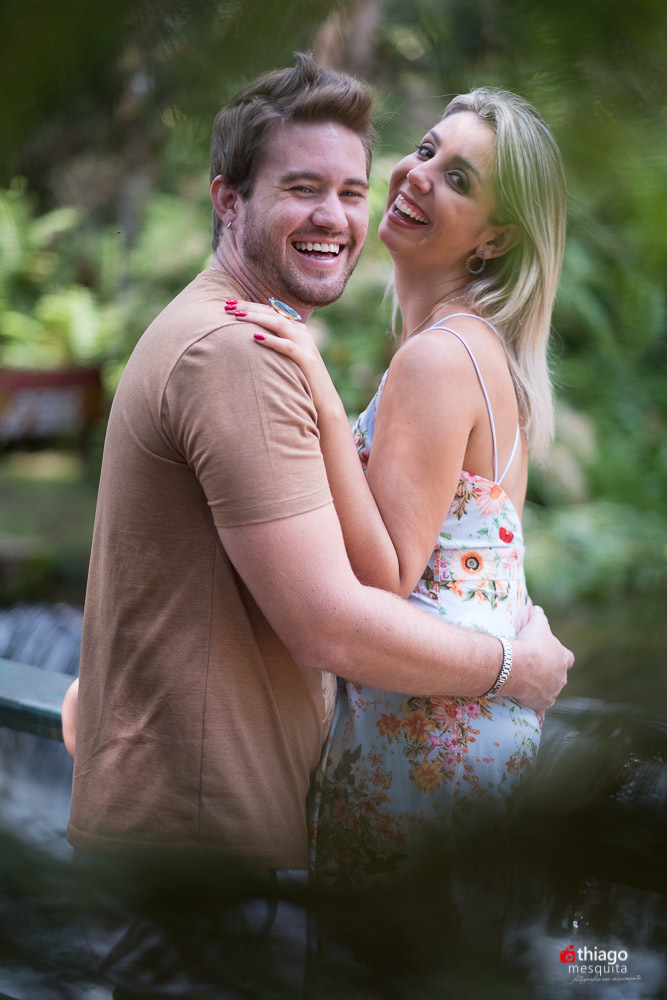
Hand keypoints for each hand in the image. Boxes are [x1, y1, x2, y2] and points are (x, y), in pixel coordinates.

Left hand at [227, 300, 341, 417]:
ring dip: (257, 318)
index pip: (271, 311)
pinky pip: (288, 347)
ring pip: (279, 324)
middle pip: (272, 313)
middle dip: (249, 307)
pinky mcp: (306, 361)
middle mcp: (301, 333)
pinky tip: (256, 337)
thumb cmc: (301, 380)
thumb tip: (251, 339)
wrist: (325, 401)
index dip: (250, 305)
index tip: (229, 303)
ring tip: (237, 316)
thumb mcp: (288, 358)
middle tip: (227, 305)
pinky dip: (272, 341)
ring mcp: (305, 346)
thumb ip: (275, 345)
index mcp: (297, 330)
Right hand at [511, 605, 573, 714]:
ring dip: (542, 690)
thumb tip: (536, 608)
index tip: (552, 656)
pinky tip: (532, 711)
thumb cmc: (531, 643)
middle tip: (534, 670)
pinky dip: (537, 711)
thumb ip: (538, 615)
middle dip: (550, 674)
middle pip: (559, 676)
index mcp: (563, 658)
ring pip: (550, 692)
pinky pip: (540, 710)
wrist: (520, 666)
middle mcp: (561, 677)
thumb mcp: (536, 624)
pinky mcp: (542, 704)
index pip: (568, 658)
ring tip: (526, 685)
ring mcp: (552, 692)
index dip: (560, 657)